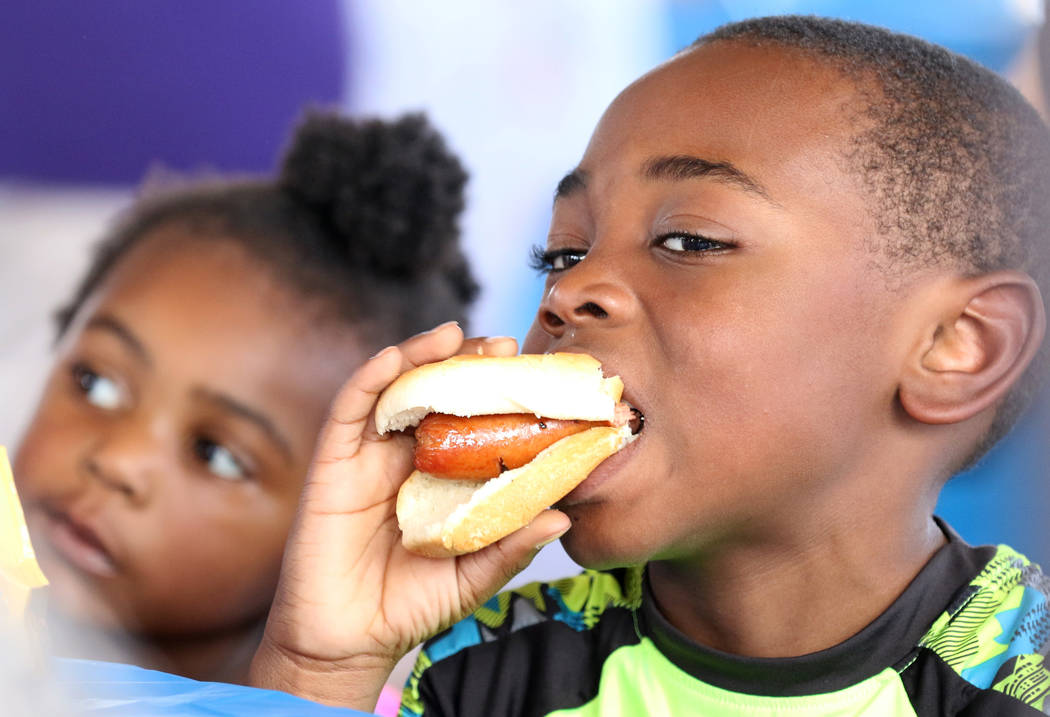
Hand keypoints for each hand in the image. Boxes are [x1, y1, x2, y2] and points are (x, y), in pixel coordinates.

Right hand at [249, 322, 569, 709]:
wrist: (347, 645)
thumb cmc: (410, 608)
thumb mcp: (473, 576)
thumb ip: (511, 546)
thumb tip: (563, 518)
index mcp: (440, 478)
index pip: (470, 422)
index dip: (498, 395)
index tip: (534, 374)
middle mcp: (404, 458)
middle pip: (434, 394)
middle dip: (466, 364)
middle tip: (504, 345)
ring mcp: (368, 458)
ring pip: (393, 390)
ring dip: (421, 355)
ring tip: (457, 335)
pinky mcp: (332, 465)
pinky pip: (349, 410)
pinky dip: (371, 378)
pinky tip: (396, 357)